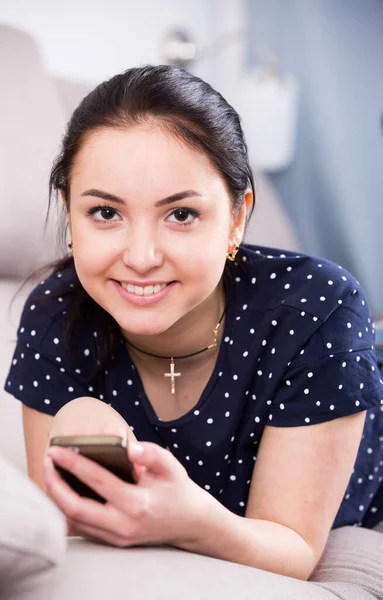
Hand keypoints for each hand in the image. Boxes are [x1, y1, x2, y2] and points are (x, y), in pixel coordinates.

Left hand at [43, 441, 212, 548]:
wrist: (190, 522)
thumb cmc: (178, 489)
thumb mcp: (171, 466)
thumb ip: (151, 453)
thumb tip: (130, 447)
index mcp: (137, 504)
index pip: (97, 481)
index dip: (74, 464)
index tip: (57, 450)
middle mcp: (123, 525)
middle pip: (75, 508)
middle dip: (55, 484)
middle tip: (47, 461)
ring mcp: (116, 537)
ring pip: (74, 521)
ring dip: (56, 497)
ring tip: (50, 472)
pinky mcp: (112, 541)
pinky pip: (81, 527)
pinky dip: (66, 509)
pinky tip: (61, 490)